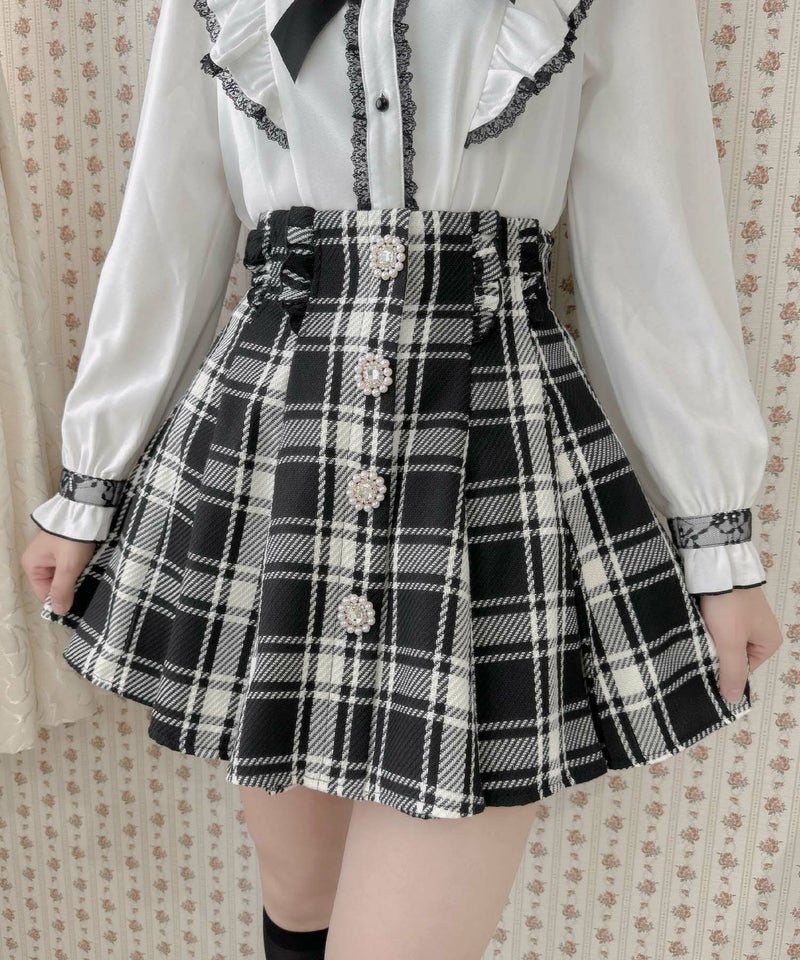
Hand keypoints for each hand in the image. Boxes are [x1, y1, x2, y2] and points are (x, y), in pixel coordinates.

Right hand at [20, 530, 97, 614]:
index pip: (44, 593)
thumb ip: (62, 590)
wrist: (87, 511)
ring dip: (77, 578)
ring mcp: (52, 554)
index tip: (78, 603)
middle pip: (54, 585)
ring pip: (65, 576)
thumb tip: (58, 611)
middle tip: (87, 587)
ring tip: (90, 578)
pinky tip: (90, 569)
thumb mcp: (68, 567)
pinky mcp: (65, 549)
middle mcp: (38, 560)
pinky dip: (80, 569)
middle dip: (71, 588)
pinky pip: (71, 567)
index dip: (60, 599)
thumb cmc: (73, 539)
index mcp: (32, 565)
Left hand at [698, 586, 782, 703]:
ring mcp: (745, 618)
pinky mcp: (729, 607)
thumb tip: (733, 700)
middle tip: (699, 652)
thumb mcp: (731, 643)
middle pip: (734, 655)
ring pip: (723, 641)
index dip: (725, 670)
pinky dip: (708, 628)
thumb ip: (731, 672)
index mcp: (769, 642)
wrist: (717, 568)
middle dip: (717, 654)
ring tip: (696, 640)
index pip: (744, 669)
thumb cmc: (729, 607)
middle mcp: (760, 631)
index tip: (707, 665)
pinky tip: (696, 628)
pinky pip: (718, 627)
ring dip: (711, 641)